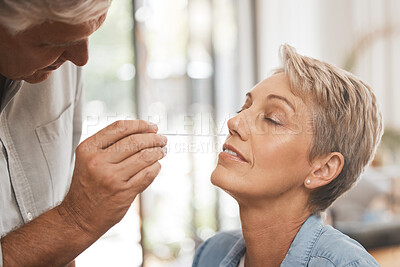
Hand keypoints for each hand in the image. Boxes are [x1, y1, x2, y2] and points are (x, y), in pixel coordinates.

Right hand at [59, 120, 166, 236]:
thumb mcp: (87, 160)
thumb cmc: (87, 187)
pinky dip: (156, 167)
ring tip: (161, 151)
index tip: (152, 127)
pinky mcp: (123, 192)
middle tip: (161, 139)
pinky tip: (156, 166)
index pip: (120, 128)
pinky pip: (147, 174)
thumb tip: (140, 132)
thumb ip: (108, 145)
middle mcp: (98, 161)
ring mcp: (111, 177)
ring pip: (144, 156)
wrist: (78, 217)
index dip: (140, 125)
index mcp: (88, 149)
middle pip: (135, 141)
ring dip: (157, 152)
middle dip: (153, 138)